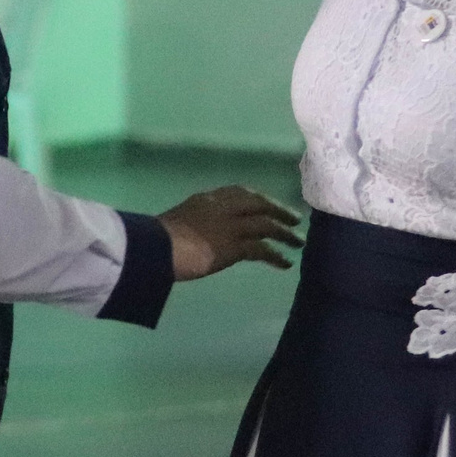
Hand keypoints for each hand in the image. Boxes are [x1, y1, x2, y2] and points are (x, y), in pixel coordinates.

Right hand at [160, 185, 300, 280]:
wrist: (157, 248)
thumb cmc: (157, 240)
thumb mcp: (177, 220)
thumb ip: (193, 221)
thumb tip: (198, 233)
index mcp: (208, 199)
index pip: (239, 192)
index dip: (258, 198)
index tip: (268, 204)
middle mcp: (224, 208)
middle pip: (260, 204)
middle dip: (279, 210)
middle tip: (295, 218)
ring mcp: (231, 226)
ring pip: (266, 225)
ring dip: (285, 234)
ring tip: (298, 242)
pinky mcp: (235, 246)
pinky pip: (262, 250)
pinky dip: (276, 256)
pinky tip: (285, 263)